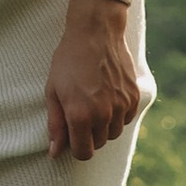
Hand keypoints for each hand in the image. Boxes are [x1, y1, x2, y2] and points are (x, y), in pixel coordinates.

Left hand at [46, 0, 141, 162]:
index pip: (84, 153)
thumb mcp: (53, 91)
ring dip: (103, 126)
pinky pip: (127, 118)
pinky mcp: (133, 96)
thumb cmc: (68, 60)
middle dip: (88, 135)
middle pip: (99, 144)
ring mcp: (121, 105)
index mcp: (80, 115)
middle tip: (80, 113)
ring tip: (93, 104)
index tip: (72, 135)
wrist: (95, 31)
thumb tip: (54, 153)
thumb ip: (55, 125)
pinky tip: (107, 97)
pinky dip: (118, 115)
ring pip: (114, 132)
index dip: (76, 148)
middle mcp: (103, 114)